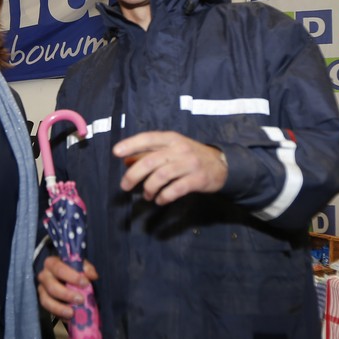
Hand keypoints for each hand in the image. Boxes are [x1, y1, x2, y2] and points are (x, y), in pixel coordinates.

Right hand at [36, 255, 96, 319]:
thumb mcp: (81, 266)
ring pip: (46, 300)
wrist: (68, 279)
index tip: (85, 283)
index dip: (72, 276)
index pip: (58, 268)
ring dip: (59, 308)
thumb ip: (87, 269)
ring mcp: (42, 290)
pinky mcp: (44, 302)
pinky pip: (49, 310)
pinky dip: (59, 315)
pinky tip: (69, 318)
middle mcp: (44, 276)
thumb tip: (92, 275)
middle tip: (81, 299)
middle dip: (66, 294)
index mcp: (52, 263)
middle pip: (51, 286)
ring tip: (72, 313)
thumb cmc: (74, 271)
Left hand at [113, 131, 227, 204]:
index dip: (131, 144)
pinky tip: (160, 200)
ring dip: (149, 188)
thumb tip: (126, 161)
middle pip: (151, 161)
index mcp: (171, 139)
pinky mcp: (198, 179)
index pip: (148, 138)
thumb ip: (149, 154)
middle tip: (125, 186)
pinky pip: (176, 189)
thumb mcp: (171, 150)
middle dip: (133, 175)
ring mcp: (190, 164)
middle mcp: (180, 149)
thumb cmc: (191, 156)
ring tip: (147, 195)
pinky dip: (164, 197)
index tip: (116, 152)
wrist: (222, 165)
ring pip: (161, 176)